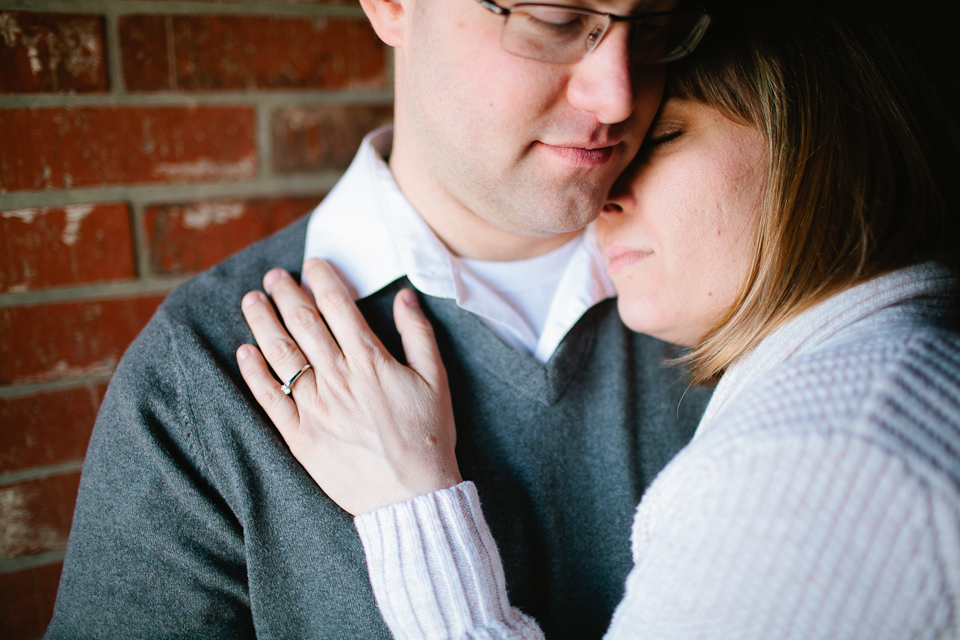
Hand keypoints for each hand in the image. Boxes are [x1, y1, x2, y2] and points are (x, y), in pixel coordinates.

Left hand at [236, 258, 461, 514]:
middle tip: (274, 276)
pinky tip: (244, 352)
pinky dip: (254, 373)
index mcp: (370, 362)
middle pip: (303, 325)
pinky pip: (269, 399)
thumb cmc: (429, 437)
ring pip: (281, 355)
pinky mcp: (300, 436)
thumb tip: (405, 296)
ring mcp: (315, 408)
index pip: (338, 308)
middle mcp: (337, 379)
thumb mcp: (436, 379)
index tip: (312, 264)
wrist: (412, 495)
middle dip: (286, 294)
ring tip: (251, 300)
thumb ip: (418, 334)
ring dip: (263, 323)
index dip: (322, 280)